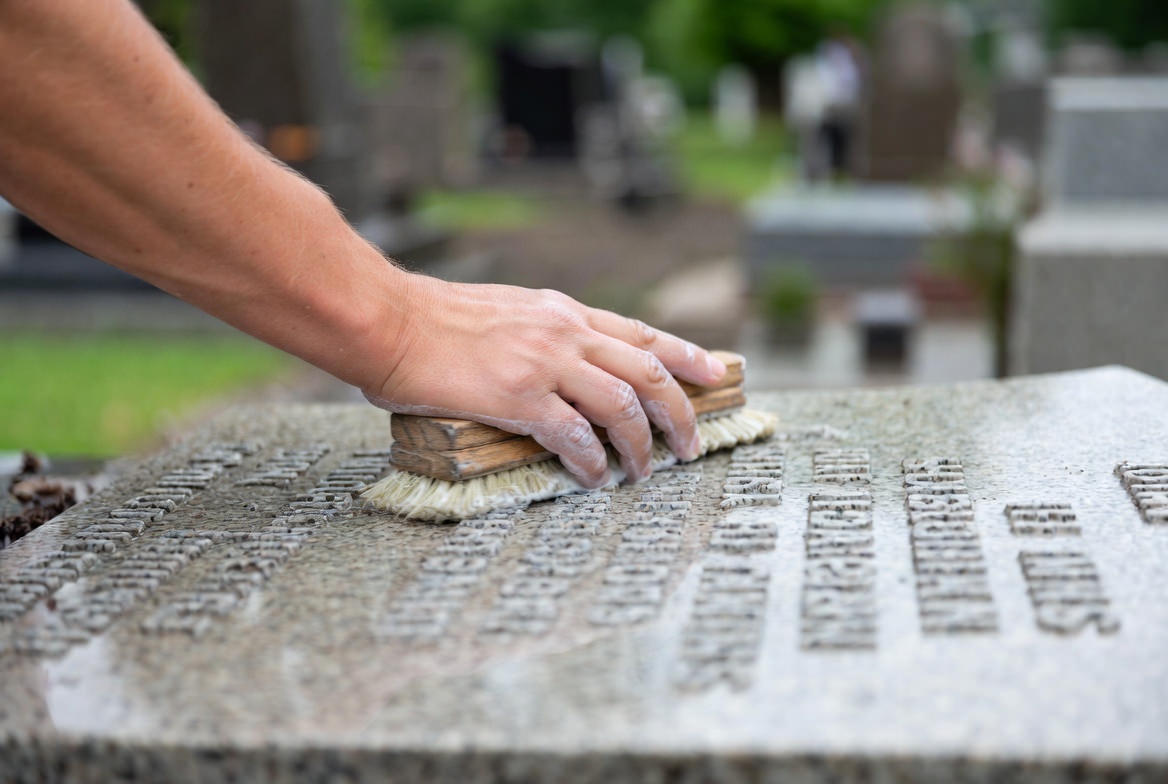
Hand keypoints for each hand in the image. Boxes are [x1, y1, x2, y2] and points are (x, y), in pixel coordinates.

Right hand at [366, 274, 727, 487]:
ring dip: (642, 446)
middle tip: (692, 445)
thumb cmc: (436, 318)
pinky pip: (574, 437)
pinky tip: (593, 479)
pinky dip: (592, 463)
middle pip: (649, 373)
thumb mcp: (508, 309)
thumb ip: (545, 331)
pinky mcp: (519, 397)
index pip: (642, 334)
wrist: (389, 320)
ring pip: (623, 407)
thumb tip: (568, 364)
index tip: (717, 373)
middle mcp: (565, 333)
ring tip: (644, 472)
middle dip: (681, 413)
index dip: (686, 355)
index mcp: (564, 311)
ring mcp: (545, 364)